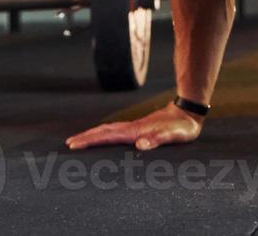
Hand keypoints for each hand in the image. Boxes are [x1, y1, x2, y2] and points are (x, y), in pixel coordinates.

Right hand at [65, 102, 203, 151]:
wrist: (188, 112)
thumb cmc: (182, 127)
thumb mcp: (174, 136)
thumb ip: (158, 139)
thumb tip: (140, 145)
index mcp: (136, 132)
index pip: (108, 136)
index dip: (90, 140)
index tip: (74, 144)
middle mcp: (132, 129)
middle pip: (104, 131)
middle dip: (86, 137)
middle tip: (69, 144)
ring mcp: (134, 128)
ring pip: (109, 130)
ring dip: (93, 135)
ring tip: (80, 140)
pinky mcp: (139, 129)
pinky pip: (116, 131)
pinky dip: (104, 134)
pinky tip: (103, 138)